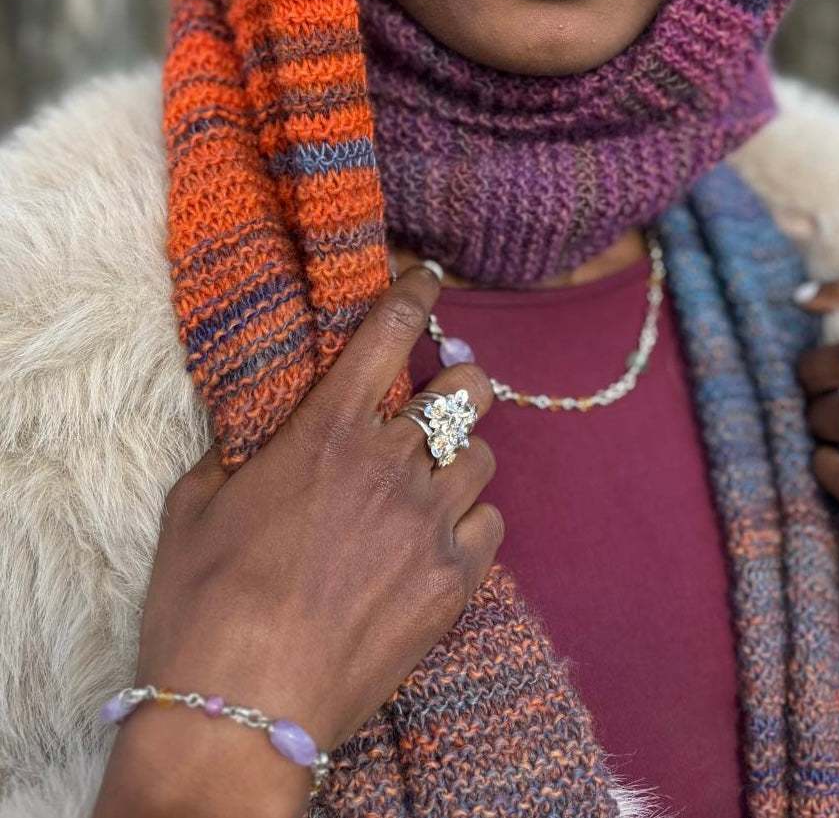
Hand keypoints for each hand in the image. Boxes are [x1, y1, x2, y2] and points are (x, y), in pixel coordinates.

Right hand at [93, 265, 502, 817]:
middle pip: (467, 390)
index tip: (427, 280)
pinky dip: (470, 526)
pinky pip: (491, 528)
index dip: (416, 294)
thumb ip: (236, 452)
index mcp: (327, 430)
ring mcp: (430, 523)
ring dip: (459, 462)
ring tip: (429, 487)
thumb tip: (255, 434)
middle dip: (459, 384)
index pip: (389, 332)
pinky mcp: (454, 583)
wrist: (240, 712)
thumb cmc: (202, 604)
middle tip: (434, 405)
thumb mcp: (194, 506)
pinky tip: (437, 544)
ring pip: (485, 458)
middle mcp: (392, 463)